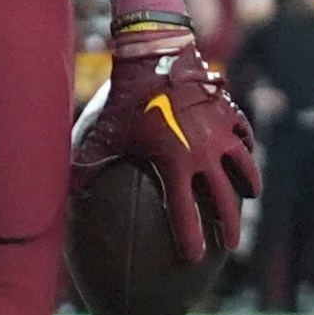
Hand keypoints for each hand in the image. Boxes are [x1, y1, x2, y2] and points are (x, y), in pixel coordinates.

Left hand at [74, 24, 260, 263]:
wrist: (154, 55)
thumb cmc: (126, 97)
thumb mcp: (104, 132)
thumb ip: (86, 164)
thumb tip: (64, 190)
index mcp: (174, 163)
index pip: (185, 213)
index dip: (190, 239)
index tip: (194, 258)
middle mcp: (203, 153)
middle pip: (223, 200)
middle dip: (226, 227)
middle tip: (228, 243)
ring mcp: (220, 132)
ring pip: (245, 167)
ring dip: (248, 185)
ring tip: (250, 196)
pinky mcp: (229, 111)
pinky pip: (245, 135)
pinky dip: (247, 147)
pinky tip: (245, 152)